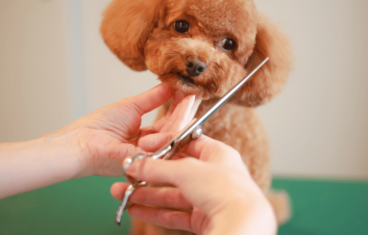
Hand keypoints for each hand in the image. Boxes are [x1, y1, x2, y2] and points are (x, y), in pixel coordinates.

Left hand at [45, 84, 200, 177]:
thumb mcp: (131, 107)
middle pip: (174, 128)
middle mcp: (150, 147)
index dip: (178, 107)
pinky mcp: (151, 158)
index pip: (167, 122)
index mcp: (144, 136)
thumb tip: (169, 85)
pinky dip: (178, 121)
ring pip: (175, 133)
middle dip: (186, 110)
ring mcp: (151, 154)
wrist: (81, 142)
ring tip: (191, 96)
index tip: (187, 92)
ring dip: (184, 113)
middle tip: (195, 92)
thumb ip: (152, 98)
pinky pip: (168, 139)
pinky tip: (185, 106)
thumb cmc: (98, 127)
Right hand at [111, 136, 276, 234]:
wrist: (242, 224)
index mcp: (218, 155)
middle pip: (176, 172)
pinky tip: (138, 210)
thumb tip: (135, 164)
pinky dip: (156, 212)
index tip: (144, 147)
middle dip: (149, 174)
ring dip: (148, 194)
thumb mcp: (186, 171)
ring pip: (173, 195)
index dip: (164, 145)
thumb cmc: (225, 190)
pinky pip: (175, 214)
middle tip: (128, 175)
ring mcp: (209, 199)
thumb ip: (158, 167)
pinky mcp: (204, 219)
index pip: (187, 144)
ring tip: (124, 194)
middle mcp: (214, 176)